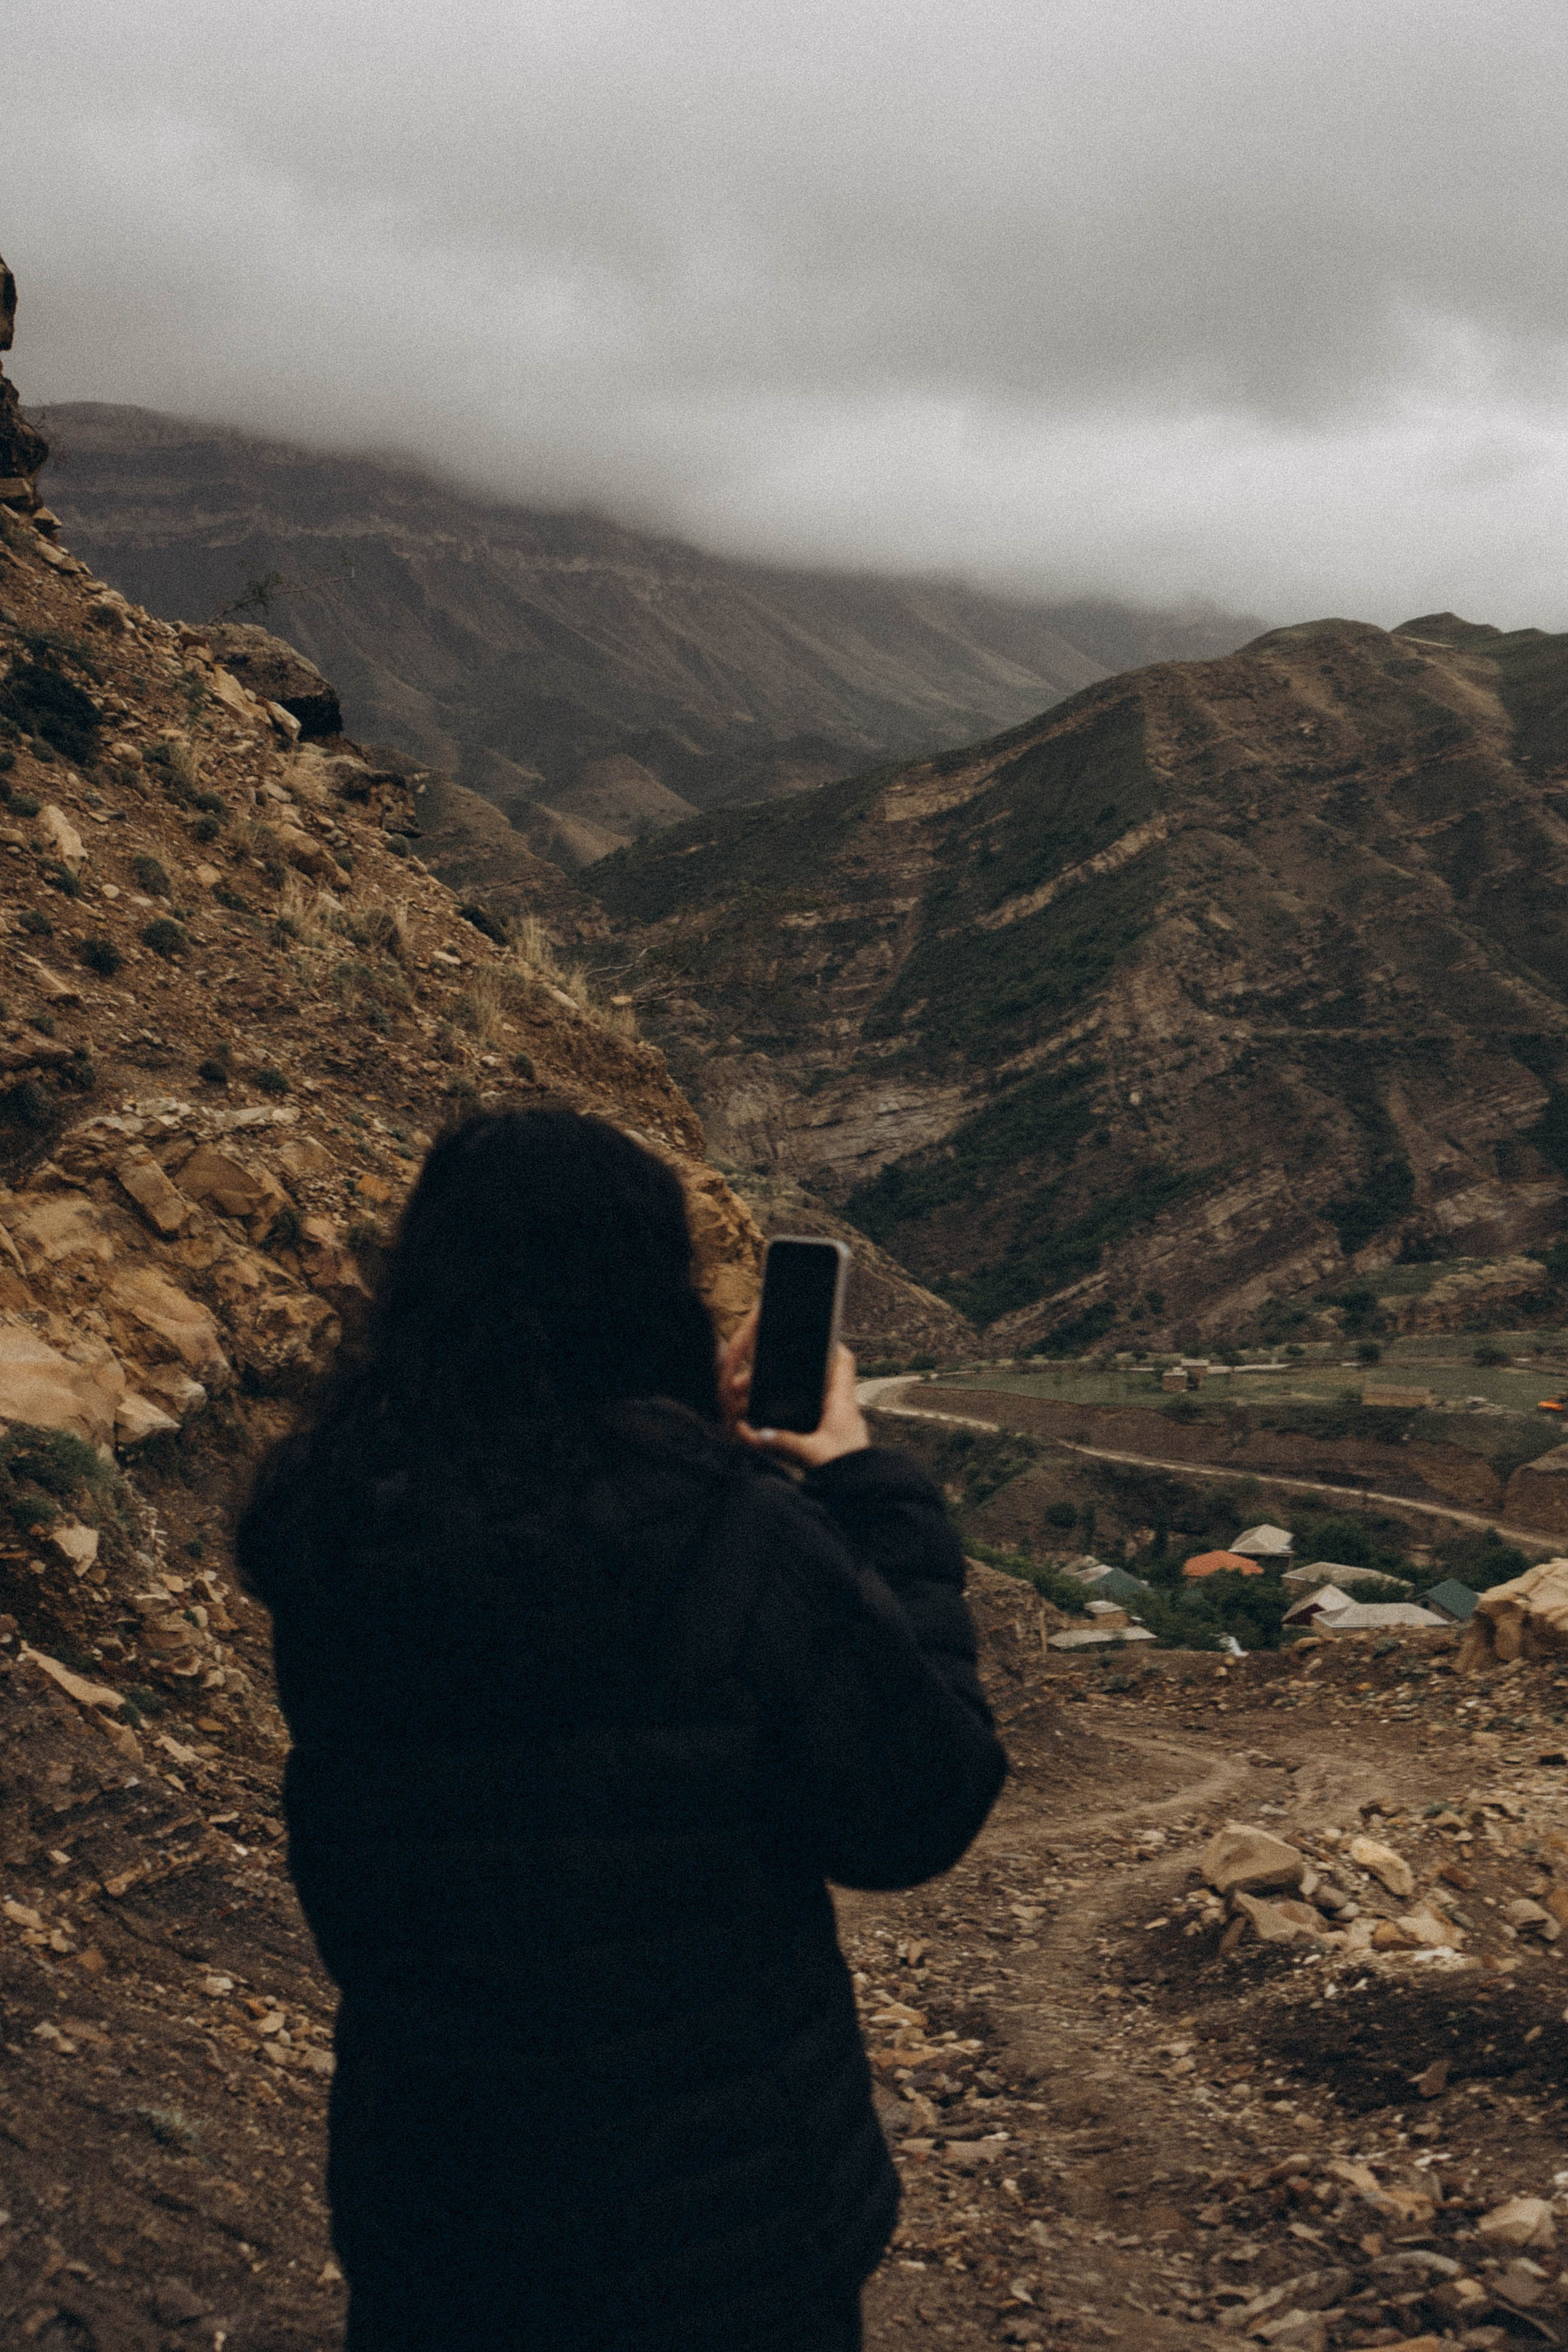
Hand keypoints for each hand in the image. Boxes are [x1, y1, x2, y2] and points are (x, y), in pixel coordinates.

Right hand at [717, 1308, 869, 1468]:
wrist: (865, 1493)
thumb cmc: (848, 1470)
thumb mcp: (812, 1454)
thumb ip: (782, 1443)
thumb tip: (752, 1433)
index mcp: (842, 1402)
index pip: (843, 1362)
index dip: (830, 1344)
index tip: (811, 1334)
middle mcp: (841, 1409)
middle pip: (817, 1379)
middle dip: (785, 1376)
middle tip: (757, 1378)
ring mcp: (838, 1425)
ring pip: (811, 1400)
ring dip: (786, 1398)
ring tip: (755, 1401)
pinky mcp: (831, 1440)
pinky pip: (810, 1420)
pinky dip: (791, 1419)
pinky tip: (769, 1425)